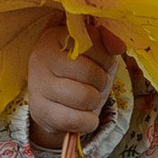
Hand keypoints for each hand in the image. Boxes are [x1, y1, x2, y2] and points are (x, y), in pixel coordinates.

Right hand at [25, 22, 126, 146]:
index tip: (100, 64)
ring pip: (84, 97)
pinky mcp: (39, 111)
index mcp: (56, 36)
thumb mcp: (97, 52)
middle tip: (95, 84)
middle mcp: (41, 57)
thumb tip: (119, 45)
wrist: (54, 101)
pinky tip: (84, 116)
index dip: (105, 59)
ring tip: (88, 98)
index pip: (93, 44)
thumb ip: (109, 42)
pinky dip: (88, 122)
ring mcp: (38, 85)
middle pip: (90, 73)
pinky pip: (75, 120)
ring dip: (95, 101)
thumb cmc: (80, 70)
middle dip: (101, 82)